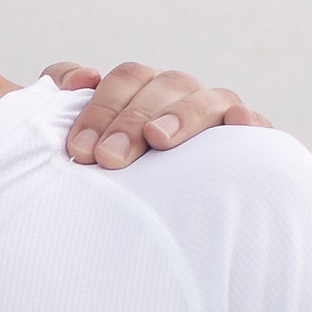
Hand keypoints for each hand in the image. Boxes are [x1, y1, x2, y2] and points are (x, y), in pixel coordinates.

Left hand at [47, 61, 268, 169]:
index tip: (77, 149)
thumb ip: (57, 109)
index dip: (99, 107)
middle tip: (107, 159)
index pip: (123, 81)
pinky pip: (253, 123)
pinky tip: (238, 124)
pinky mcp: (247, 142)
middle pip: (158, 86)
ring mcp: (213, 115)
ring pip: (204, 98)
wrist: (164, 230)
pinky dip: (247, 120)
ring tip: (159, 139)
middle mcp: (176, 98)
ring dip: (181, 114)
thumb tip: (70, 81)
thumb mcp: (80, 151)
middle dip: (129, 120)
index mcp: (139, 93)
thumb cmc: (110, 184)